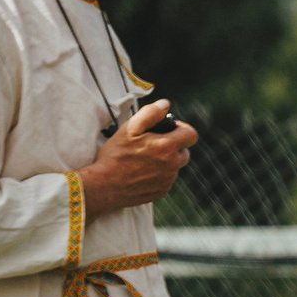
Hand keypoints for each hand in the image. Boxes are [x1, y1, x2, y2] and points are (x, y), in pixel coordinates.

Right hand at [78, 97, 196, 219]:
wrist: (104, 186)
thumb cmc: (115, 156)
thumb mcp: (129, 129)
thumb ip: (150, 114)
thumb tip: (165, 105)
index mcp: (166, 147)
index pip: (191, 134)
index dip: (181, 129)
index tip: (168, 129)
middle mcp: (172, 165)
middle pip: (184, 151)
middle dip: (173, 145)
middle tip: (153, 144)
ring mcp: (168, 180)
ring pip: (175, 166)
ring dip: (166, 160)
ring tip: (144, 158)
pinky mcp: (162, 191)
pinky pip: (167, 179)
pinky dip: (159, 174)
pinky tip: (141, 172)